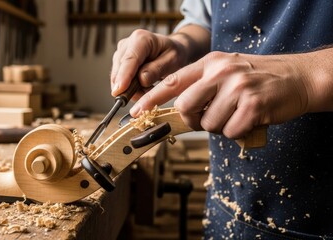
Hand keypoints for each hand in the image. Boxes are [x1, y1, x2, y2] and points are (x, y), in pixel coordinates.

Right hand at [110, 29, 198, 100]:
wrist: (170, 50)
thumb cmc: (173, 54)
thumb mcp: (173, 60)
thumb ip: (158, 69)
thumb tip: (141, 79)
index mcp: (141, 39)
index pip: (129, 59)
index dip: (123, 76)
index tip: (119, 91)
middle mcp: (127, 44)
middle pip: (119, 70)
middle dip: (128, 87)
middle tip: (147, 95)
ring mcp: (120, 53)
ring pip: (117, 77)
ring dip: (130, 88)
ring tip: (149, 87)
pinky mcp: (118, 63)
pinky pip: (119, 80)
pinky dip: (129, 88)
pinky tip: (142, 86)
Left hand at [130, 51, 316, 138]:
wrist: (296, 78)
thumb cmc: (256, 78)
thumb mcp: (225, 71)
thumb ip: (201, 86)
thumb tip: (176, 110)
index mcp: (209, 63)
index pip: (171, 81)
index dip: (151, 99)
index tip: (136, 112)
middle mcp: (220, 72)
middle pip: (184, 106)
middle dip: (193, 119)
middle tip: (209, 116)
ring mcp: (237, 87)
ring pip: (207, 123)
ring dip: (220, 125)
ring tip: (235, 114)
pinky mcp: (252, 105)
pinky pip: (230, 131)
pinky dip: (237, 131)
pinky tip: (248, 118)